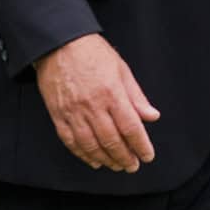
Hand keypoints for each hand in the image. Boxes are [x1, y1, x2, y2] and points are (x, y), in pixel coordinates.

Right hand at [35, 33, 159, 172]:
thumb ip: (136, 96)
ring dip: (106, 159)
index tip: (147, 156)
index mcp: (112, 93)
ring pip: (91, 145)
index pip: (131, 127)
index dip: (141, 145)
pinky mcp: (58, 115)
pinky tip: (93, 160)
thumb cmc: (92, 52)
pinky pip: (71, 141)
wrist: (59, 44)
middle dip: (125, 157)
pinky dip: (83, 154)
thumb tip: (151, 116)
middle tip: (133, 165)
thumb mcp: (121, 69)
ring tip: (116, 166)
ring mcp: (73, 112)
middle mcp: (92, 106)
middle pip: (112, 140)